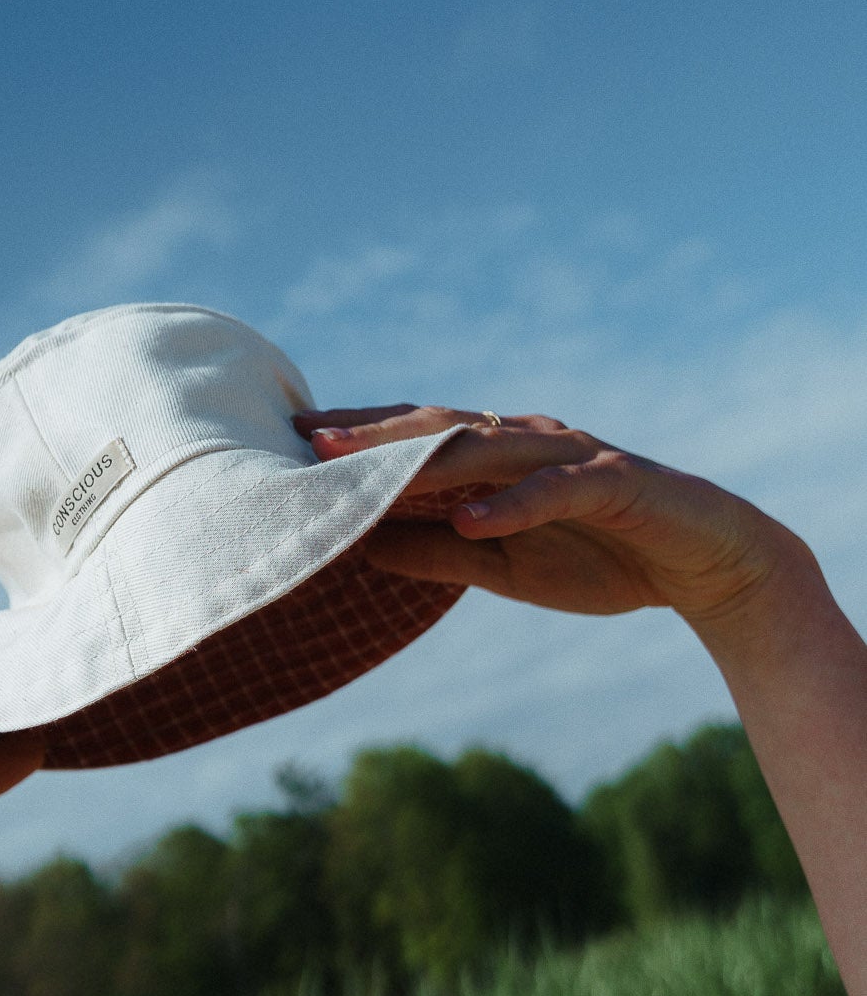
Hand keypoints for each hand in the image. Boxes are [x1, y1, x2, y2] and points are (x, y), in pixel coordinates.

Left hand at [294, 405, 810, 631]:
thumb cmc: (598, 557)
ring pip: (490, 447)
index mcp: (497, 457)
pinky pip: (558, 491)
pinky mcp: (616, 484)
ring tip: (369, 470)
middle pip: (438, 428)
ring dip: (428, 459)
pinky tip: (471, 522)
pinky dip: (513, 505)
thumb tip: (354, 549)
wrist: (706, 567)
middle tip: (309, 440)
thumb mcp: (498, 567)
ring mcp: (573, 457)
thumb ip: (432, 554)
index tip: (289, 445)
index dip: (356, 440)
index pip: (414, 439)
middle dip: (373, 433)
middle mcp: (528, 442)